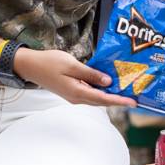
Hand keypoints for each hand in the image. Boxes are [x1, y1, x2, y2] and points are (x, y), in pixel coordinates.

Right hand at [15, 48, 138, 107]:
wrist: (30, 66)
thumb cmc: (49, 63)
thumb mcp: (72, 65)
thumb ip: (91, 74)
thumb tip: (108, 82)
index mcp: (77, 92)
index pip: (103, 99)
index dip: (119, 101)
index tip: (133, 102)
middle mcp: (77, 97)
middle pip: (102, 101)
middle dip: (118, 100)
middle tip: (134, 96)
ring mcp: (74, 95)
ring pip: (96, 98)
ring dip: (110, 96)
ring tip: (124, 90)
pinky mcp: (71, 91)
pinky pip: (90, 93)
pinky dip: (100, 90)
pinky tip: (107, 83)